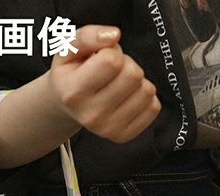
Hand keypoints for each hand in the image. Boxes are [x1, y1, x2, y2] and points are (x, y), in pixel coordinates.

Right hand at [46, 24, 161, 143]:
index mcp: (74, 93)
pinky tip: (127, 98)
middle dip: (126, 65)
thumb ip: (89, 35)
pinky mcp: (123, 136)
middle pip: (133, 75)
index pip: (112, 61)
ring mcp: (108, 129)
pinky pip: (153, 108)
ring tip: (119, 84)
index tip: (102, 58)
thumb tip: (114, 36)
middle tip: (112, 71)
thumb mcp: (69, 48)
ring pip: (147, 90)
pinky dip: (144, 98)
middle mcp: (91, 115)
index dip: (112, 51)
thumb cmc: (71, 72)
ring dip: (137, 81)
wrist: (65, 104)